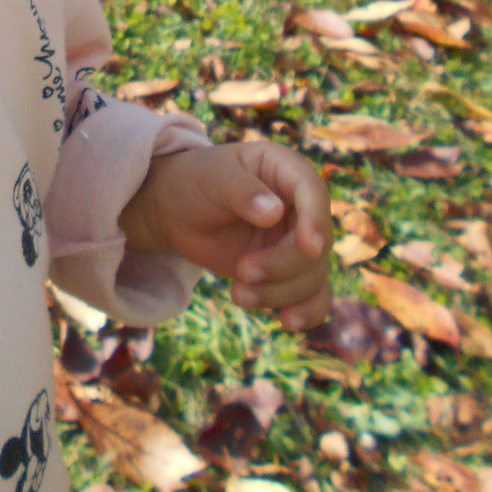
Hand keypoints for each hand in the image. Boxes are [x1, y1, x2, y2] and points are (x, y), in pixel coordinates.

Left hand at [128, 141, 331, 330]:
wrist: (175, 211)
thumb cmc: (193, 182)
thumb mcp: (211, 179)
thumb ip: (241, 191)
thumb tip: (274, 212)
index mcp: (285, 170)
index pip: (314, 192)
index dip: (316, 220)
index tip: (309, 248)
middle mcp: (299, 205)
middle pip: (315, 243)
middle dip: (282, 265)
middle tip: (242, 272)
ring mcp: (295, 239)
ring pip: (312, 275)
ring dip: (280, 291)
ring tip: (239, 295)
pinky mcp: (288, 269)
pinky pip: (313, 294)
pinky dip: (306, 311)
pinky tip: (287, 321)